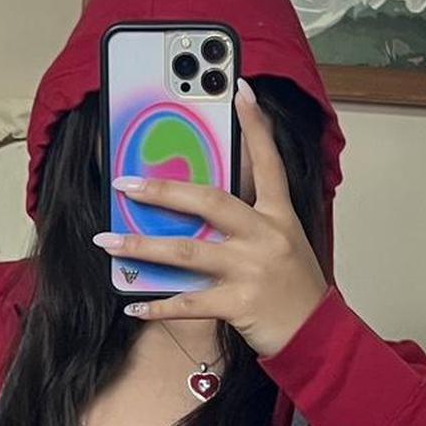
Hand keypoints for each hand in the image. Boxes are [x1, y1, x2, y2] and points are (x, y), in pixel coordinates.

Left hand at [92, 75, 330, 357]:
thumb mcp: (286, 244)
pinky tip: (134, 305)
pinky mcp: (239, 304)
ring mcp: (251, 270)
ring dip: (141, 248)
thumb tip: (201, 209)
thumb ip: (252, 222)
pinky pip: (189, 303)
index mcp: (279, 216)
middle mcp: (265, 236)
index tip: (240, 90)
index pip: (269, 163)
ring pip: (187, 252)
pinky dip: (158, 306)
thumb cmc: (296, 291)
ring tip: (107, 243)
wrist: (318, 335)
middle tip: (125, 183)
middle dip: (163, 191)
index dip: (255, 126)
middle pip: (209, 201)